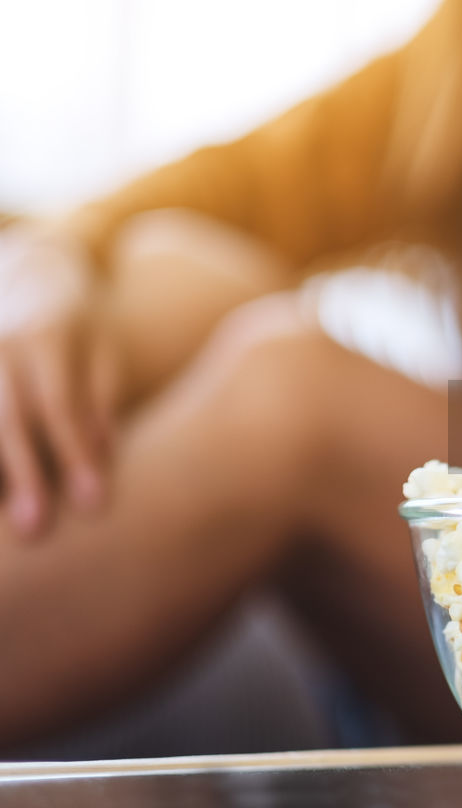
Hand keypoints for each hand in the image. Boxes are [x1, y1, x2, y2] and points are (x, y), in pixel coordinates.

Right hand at [0, 224, 118, 537]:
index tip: (94, 505)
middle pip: (7, 418)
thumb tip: (103, 454)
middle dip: (23, 475)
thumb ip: (102, 398)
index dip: (75, 456)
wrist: (29, 274)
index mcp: (46, 337)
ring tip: (1, 530)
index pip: (60, 406)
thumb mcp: (103, 349)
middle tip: (36, 531)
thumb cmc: (80, 326)